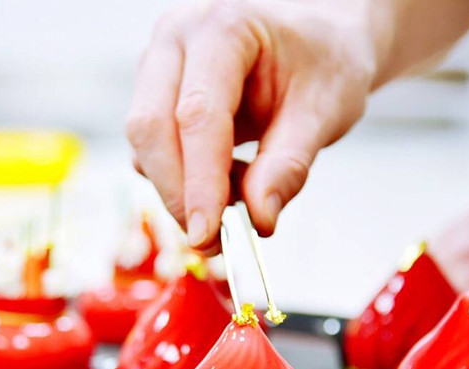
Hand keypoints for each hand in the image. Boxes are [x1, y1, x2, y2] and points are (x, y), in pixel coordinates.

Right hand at [127, 0, 376, 250]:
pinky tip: (225, 175)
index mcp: (224, 27)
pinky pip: (150, 150)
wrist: (316, 39)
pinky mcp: (152, 93)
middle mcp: (177, 38)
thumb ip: (289, 165)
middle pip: (151, 127)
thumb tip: (259, 219)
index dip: (200, 181)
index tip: (208, 233)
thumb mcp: (325, 111)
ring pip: (144, 144)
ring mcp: (157, 64)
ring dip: (181, 188)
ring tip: (239, 192)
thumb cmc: (323, 62)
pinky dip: (182, 179)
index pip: (197, 114)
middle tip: (211, 241)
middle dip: (178, 193)